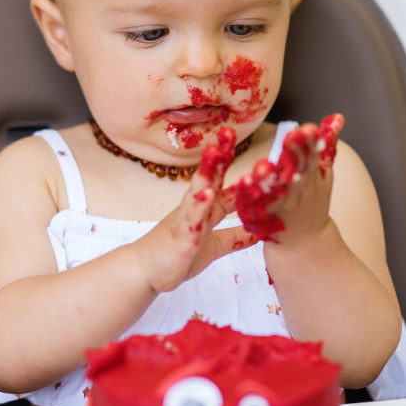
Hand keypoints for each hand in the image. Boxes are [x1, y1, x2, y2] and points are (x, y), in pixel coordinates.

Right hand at [134, 130, 255, 293]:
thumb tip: (259, 232)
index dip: (244, 172)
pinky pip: (190, 219)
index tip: (257, 153)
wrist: (146, 273)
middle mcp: (196, 208)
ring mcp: (187, 220)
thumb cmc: (177, 257)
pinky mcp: (181, 236)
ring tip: (216, 152)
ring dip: (207, 172)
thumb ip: (235, 238)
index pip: (228, 185)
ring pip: (198, 191)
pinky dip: (198, 206)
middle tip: (229, 132)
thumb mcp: (215, 247)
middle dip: (220, 156)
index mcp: (207, 210)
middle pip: (211, 178)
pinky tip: (206, 193)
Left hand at [228, 115, 342, 244]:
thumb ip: (326, 145)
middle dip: (293, 156)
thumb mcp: (323, 174)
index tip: (307, 128)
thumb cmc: (312, 203)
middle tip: (290, 139)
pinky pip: (256, 206)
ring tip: (262, 166)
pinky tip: (243, 184)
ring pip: (276, 191)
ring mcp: (283, 207)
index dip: (310, 143)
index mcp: (312, 177)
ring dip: (270, 179)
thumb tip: (337, 117)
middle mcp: (299, 191)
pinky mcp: (265, 219)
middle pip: (296, 172)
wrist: (306, 246)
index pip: (312, 156)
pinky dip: (251, 197)